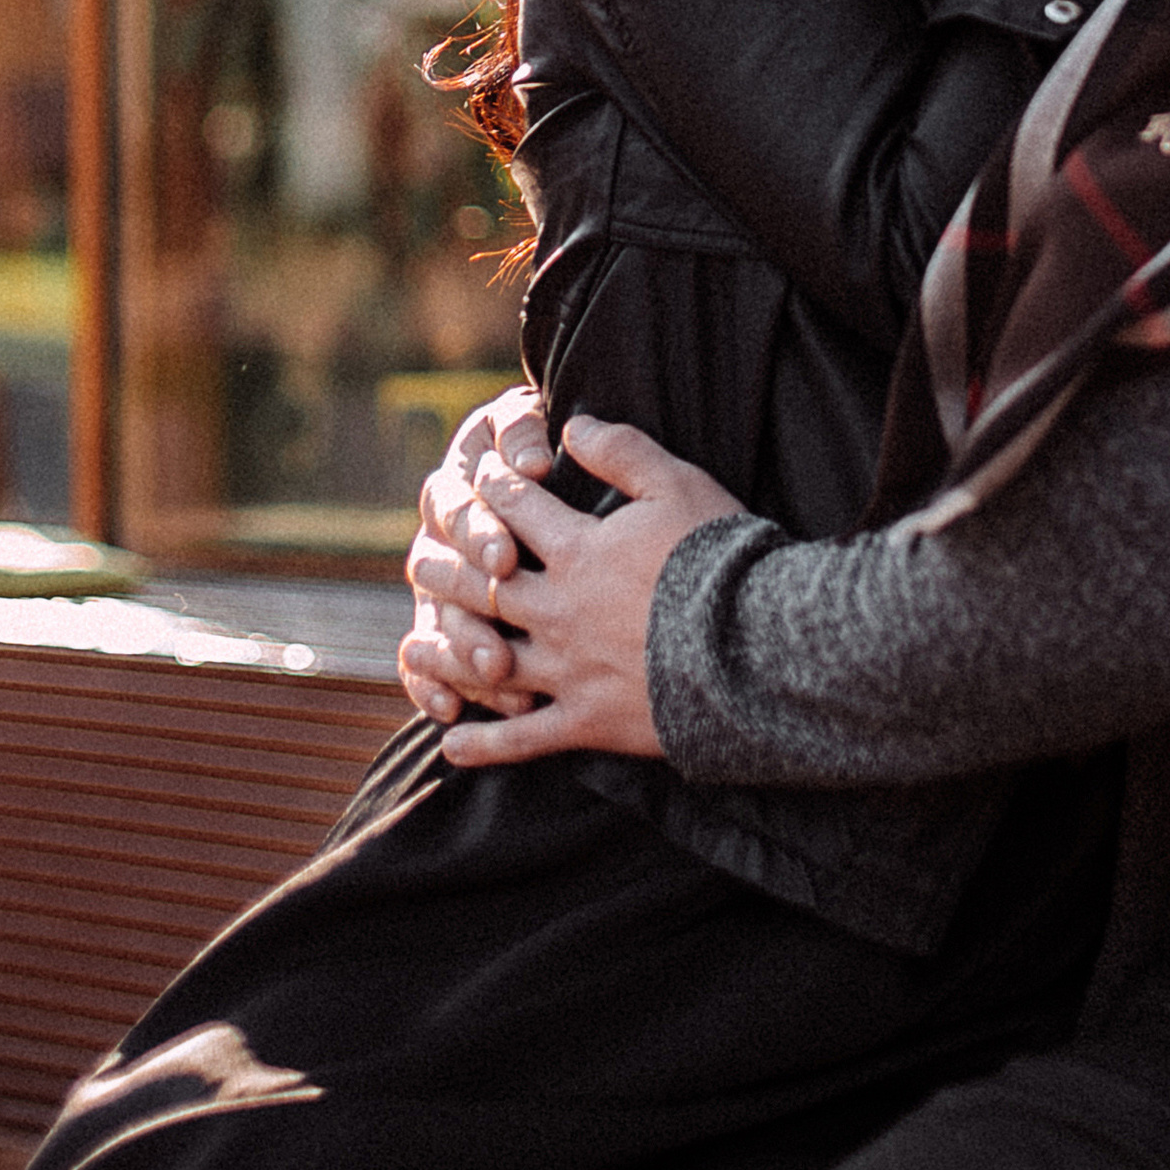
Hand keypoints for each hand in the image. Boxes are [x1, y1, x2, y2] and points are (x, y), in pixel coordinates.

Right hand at [402, 386, 550, 717]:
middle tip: (501, 620)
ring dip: (460, 648)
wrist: (558, 484)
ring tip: (496, 670)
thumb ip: (523, 434)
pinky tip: (451, 710)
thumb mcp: (532, 428)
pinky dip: (430, 688)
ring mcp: (441, 590)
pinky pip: (425, 666)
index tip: (507, 556)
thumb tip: (532, 462)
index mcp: (456, 485)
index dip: (477, 534)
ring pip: (435, 623)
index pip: (454, 510)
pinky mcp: (448, 632)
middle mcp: (439, 539)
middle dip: (468, 599)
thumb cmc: (545, 449)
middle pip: (436, 572)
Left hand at [402, 419, 747, 762]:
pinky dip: (487, 743)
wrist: (752, 646)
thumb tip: (572, 425)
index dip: (494, 489)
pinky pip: (525, 737)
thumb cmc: (717, 557)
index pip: (518, 510)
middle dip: (450, 568)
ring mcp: (568, 669)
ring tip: (418, 649)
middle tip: (420, 561)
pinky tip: (452, 744)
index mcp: (578, 550)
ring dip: (450, 653)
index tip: (476, 480)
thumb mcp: (676, 484)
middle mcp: (559, 609)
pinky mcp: (587, 720)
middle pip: (485, 585)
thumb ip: (621, 451)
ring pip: (490, 659)